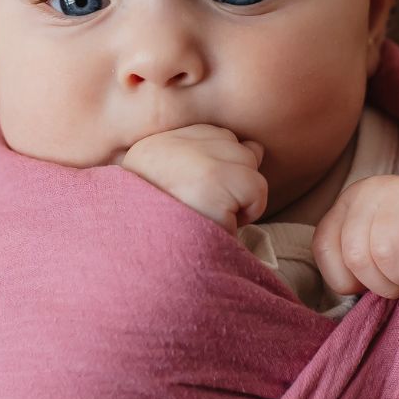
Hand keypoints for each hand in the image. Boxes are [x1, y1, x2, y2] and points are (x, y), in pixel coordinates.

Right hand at [120, 124, 267, 236]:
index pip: (218, 137)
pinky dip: (248, 214)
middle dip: (234, 183)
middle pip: (239, 150)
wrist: (142, 261)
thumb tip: (255, 148)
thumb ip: (212, 157)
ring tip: (211, 217)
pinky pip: (256, 193)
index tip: (199, 194)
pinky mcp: (214, 188)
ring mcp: (197, 164)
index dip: (221, 170)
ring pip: (251, 168)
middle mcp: (175, 145)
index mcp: (160, 144)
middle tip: (204, 210)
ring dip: (241, 199)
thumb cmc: (161, 230)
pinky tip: (221, 225)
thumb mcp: (176, 184)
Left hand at [311, 175, 398, 299]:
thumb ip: (351, 265)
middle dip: (384, 286)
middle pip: (357, 257)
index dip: (350, 280)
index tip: (373, 281)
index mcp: (345, 204)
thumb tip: (350, 291)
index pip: (325, 248)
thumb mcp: (370, 248)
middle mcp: (368, 191)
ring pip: (387, 254)